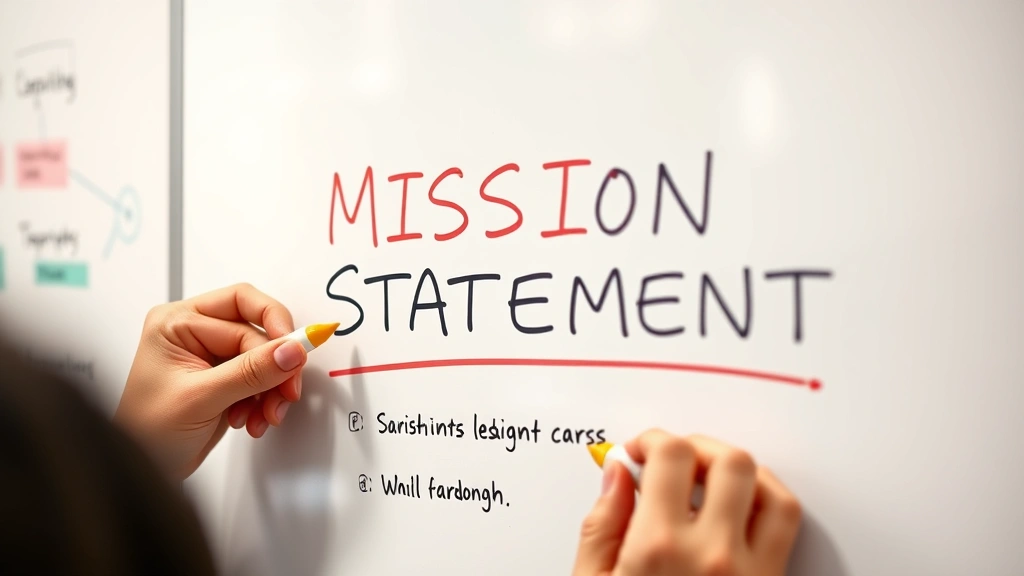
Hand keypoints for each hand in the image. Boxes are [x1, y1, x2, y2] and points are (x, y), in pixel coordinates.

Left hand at [114, 283, 306, 480]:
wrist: (143, 471)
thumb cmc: (146, 432)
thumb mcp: (201, 398)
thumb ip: (251, 372)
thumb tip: (292, 350)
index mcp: (178, 322)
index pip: (242, 307)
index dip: (275, 328)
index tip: (296, 351)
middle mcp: (196, 332)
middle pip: (259, 333)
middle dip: (275, 368)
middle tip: (287, 392)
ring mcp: (212, 357)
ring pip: (266, 359)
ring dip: (272, 390)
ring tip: (265, 416)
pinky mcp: (225, 380)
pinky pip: (262, 380)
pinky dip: (265, 402)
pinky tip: (253, 421)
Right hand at [572, 430, 801, 575]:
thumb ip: (601, 527)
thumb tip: (616, 477)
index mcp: (657, 549)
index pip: (670, 455)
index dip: (652, 439)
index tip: (640, 451)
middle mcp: (712, 556)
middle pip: (729, 461)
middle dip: (698, 445)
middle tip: (676, 457)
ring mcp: (751, 575)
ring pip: (771, 489)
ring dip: (742, 470)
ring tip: (713, 476)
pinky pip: (786, 528)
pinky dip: (769, 502)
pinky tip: (742, 507)